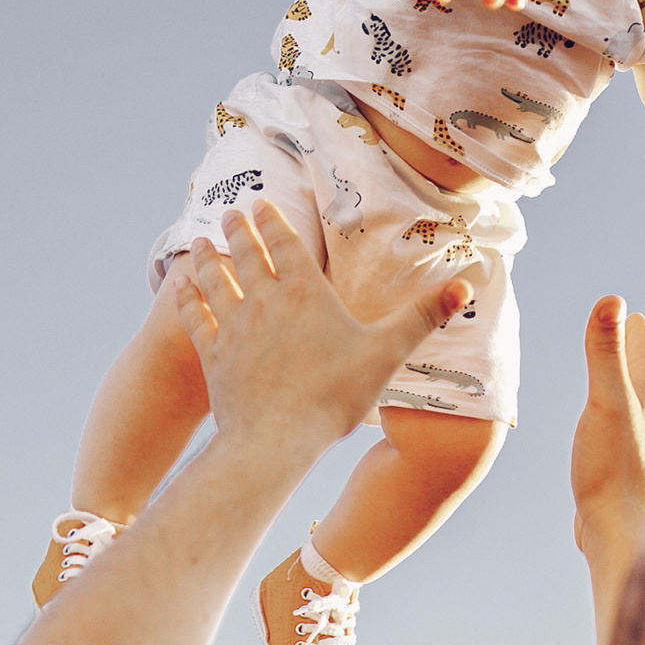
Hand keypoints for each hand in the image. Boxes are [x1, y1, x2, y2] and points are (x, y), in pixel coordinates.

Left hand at [164, 203, 467, 451]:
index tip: (259, 204)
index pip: (283, 244)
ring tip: (202, 243)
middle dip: (237, 230)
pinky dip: (185, 297)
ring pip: (216, 279)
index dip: (271, 221)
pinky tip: (180, 286)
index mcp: (305, 293)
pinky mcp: (213, 354)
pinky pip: (194, 316)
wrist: (276, 440)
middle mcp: (265, 301)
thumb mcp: (386, 353)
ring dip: (208, 257)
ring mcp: (234, 326)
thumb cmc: (334, 397)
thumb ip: (422, 316)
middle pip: (245, 253)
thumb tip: (465, 285)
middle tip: (230, 213)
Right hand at [571, 295, 644, 556]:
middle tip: (622, 332)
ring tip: (615, 374)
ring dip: (625, 381)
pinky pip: (623, 426)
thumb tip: (612, 301)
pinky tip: (607, 426)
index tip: (626, 312)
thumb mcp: (605, 399)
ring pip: (637, 400)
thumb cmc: (614, 467)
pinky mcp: (626, 465)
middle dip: (633, 350)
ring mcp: (641, 442)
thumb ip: (606, 352)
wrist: (619, 532)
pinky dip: (614, 411)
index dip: (635, 329)